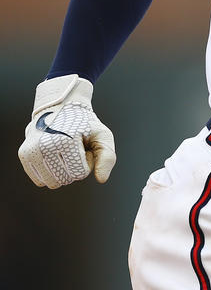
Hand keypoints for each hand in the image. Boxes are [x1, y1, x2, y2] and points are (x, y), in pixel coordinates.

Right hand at [18, 74, 115, 188]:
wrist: (61, 106)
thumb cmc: (84, 123)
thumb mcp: (102, 135)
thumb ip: (107, 157)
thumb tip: (102, 179)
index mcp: (67, 140)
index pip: (80, 173)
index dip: (86, 162)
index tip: (84, 146)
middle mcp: (46, 145)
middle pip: (65, 179)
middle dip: (73, 167)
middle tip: (74, 148)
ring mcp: (32, 150)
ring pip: (51, 183)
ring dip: (61, 171)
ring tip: (63, 151)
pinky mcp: (24, 154)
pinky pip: (39, 180)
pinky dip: (48, 172)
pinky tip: (52, 154)